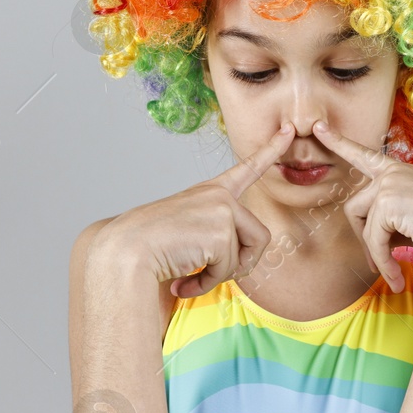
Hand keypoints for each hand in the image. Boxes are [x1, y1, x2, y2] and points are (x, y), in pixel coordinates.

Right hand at [95, 121, 294, 298]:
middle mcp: (219, 196)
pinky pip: (231, 269)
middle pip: (260, 238)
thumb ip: (215, 239)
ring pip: (247, 256)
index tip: (289, 130)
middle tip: (209, 273)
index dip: (270, 150)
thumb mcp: (189, 235)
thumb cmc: (149, 250)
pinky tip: (183, 280)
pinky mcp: (221, 230)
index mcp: (210, 192)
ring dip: (221, 274)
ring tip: (189, 273)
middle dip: (241, 264)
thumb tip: (239, 265)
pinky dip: (208, 282)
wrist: (124, 253)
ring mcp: (221, 209)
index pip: (246, 169)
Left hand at [310, 119, 412, 292]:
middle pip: (355, 207)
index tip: (319, 128)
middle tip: (377, 265)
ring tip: (391, 273)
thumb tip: (371, 248)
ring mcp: (390, 183)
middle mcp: (394, 173)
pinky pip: (372, 238)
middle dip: (362, 239)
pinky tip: (395, 275)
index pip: (366, 156)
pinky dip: (381, 260)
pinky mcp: (388, 200)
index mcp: (402, 173)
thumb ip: (391, 223)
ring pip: (362, 224)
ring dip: (373, 253)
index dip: (340, 142)